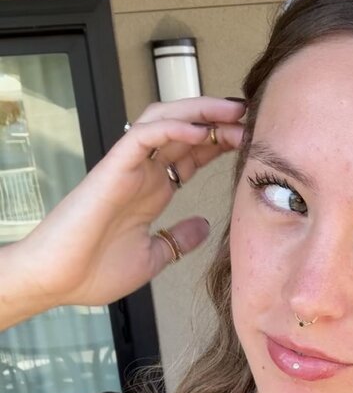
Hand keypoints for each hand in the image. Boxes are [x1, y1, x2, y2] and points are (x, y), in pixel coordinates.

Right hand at [3, 96, 245, 310]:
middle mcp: (142, 172)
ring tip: (232, 111)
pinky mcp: (112, 168)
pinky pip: (143, 135)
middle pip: (184, 129)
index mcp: (153, 190)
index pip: (192, 153)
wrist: (58, 282)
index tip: (253, 141)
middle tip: (252, 116)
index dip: (221, 142)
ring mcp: (127, 167)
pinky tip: (200, 131)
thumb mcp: (153, 257)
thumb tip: (205, 226)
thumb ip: (178, 239)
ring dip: (199, 111)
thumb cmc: (94, 272)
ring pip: (164, 119)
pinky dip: (172, 128)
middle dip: (218, 119)